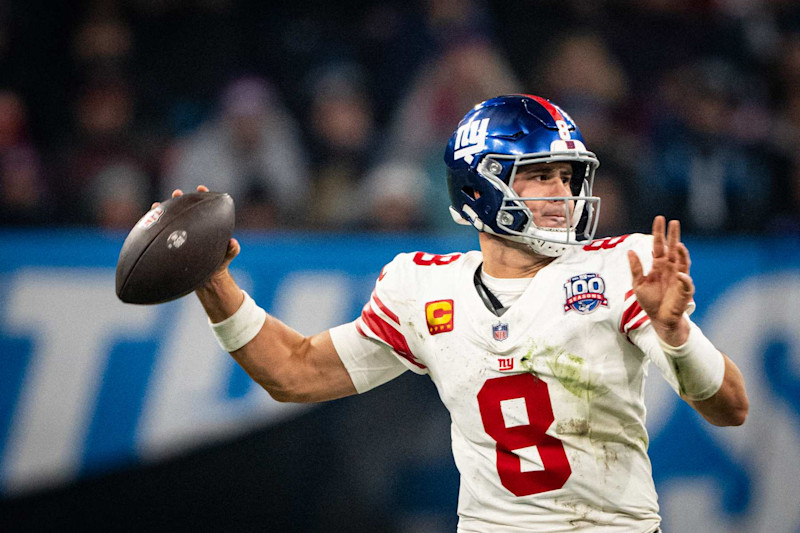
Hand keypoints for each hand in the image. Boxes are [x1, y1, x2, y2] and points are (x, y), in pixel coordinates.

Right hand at [151, 185, 239, 283]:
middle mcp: (193, 227)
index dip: (203, 195)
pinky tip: (147, 225)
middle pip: (186, 209)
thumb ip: (232, 250)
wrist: (206, 279)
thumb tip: (234, 243)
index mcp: (207, 225)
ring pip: (171, 219)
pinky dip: (154, 228)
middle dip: (181, 199)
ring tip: (156, 205)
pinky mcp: (171, 244)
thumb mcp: (226, 257)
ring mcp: (181, 234)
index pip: (206, 206)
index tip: (201, 188)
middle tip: (177, 193)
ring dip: (164, 211)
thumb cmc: (218, 265)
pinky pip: (162, 235)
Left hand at [627, 216, 692, 345]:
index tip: (659, 218)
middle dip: (673, 236)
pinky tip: (680, 274)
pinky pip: (686, 283)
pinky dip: (684, 278)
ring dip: (683, 253)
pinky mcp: (684, 290)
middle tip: (674, 222)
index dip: (659, 232)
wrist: (659, 319)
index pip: (659, 245)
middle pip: (673, 249)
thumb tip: (630, 251)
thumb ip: (635, 268)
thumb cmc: (650, 301)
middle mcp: (670, 268)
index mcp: (659, 265)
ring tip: (680, 245)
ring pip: (683, 262)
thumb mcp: (638, 284)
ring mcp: (679, 278)